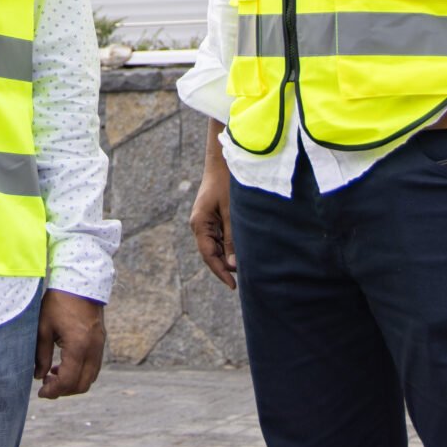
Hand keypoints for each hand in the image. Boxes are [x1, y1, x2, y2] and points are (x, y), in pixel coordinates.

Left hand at [34, 292, 105, 398]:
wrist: (81, 280)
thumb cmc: (59, 301)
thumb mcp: (44, 327)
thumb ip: (41, 355)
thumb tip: (38, 376)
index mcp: (78, 346)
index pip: (68, 381)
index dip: (54, 391)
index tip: (41, 392)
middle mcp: (93, 349)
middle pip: (82, 385)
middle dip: (64, 390)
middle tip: (46, 385)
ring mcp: (99, 346)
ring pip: (90, 378)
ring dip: (73, 382)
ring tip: (53, 375)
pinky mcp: (101, 342)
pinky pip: (94, 367)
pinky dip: (80, 372)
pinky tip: (64, 364)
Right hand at [188, 140, 237, 288]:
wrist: (223, 160)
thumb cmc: (227, 183)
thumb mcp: (232, 211)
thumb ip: (232, 237)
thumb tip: (233, 263)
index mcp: (200, 224)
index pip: (209, 255)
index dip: (221, 272)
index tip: (233, 286)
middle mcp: (200, 224)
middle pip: (212, 253)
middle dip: (226, 266)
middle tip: (244, 279)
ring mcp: (206, 221)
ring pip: (216, 246)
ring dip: (228, 256)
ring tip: (246, 267)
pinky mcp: (213, 217)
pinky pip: (220, 237)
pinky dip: (230, 245)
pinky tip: (242, 251)